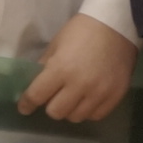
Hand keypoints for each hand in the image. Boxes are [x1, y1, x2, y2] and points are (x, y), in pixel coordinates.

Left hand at [20, 14, 134, 123]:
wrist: (117, 25)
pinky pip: (96, 115)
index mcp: (61, 69)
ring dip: (71, 109)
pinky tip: (89, 99)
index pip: (36, 96)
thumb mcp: (56, 44)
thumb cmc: (82, 31)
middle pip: (56, 112)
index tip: (25, 107)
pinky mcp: (115, 95)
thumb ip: (45, 66)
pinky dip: (89, 110)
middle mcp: (80, 85)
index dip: (27, 103)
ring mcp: (100, 92)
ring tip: (74, 98)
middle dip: (51, 105)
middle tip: (55, 97)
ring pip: (76, 117)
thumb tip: (35, 85)